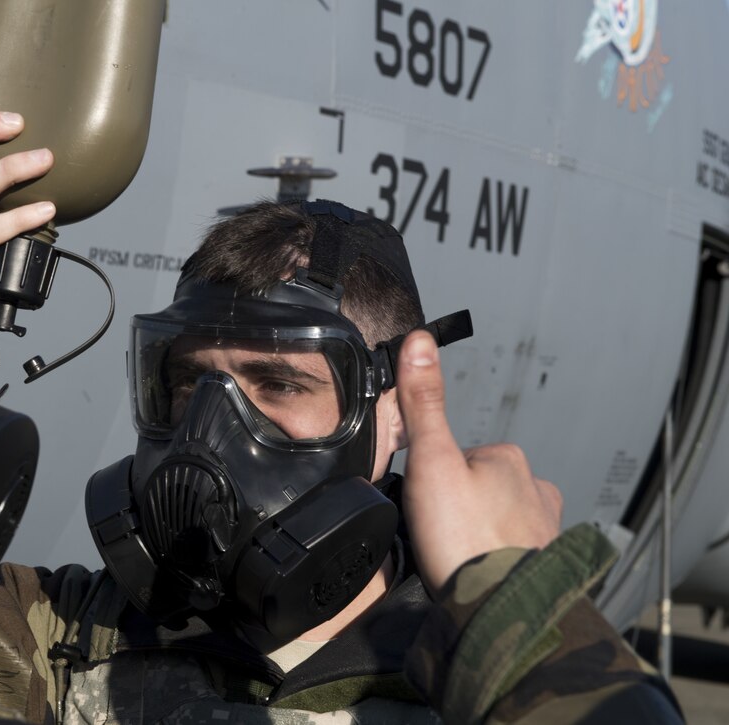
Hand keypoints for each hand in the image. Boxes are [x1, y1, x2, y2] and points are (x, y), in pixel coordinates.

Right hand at [396, 331, 561, 594]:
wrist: (499, 611)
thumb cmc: (463, 539)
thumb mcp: (430, 461)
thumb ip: (423, 404)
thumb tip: (419, 341)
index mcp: (508, 458)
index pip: (458, 457)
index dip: (432, 480)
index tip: (424, 505)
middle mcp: (536, 488)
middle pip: (477, 488)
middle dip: (457, 509)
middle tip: (437, 535)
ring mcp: (545, 528)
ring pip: (496, 521)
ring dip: (477, 536)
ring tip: (456, 559)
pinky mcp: (547, 565)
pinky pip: (511, 553)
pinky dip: (494, 562)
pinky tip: (476, 575)